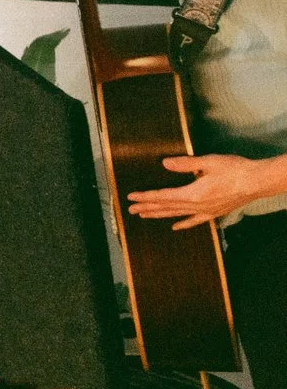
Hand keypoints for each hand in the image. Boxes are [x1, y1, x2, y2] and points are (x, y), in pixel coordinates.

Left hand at [128, 154, 286, 228]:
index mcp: (193, 193)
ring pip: (177, 215)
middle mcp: (197, 206)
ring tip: (144, 216)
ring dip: (160, 215)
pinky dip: (184, 224)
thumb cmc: (234, 169)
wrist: (258, 181)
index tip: (131, 198)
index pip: (162, 196)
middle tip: (131, 210)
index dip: (145, 197)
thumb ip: (185, 164)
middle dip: (147, 208)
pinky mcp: (215, 212)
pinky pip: (196, 221)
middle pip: (166, 207)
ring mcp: (206, 211)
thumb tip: (165, 164)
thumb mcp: (208, 162)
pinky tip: (176, 226)